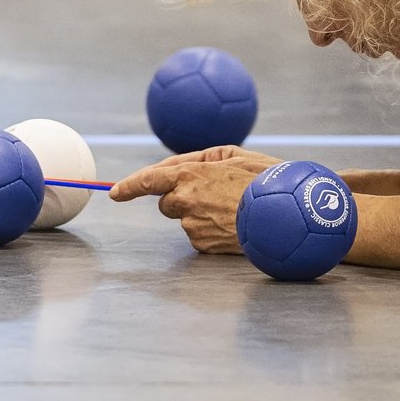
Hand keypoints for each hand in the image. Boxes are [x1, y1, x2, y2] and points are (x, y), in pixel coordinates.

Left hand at [110, 146, 281, 254]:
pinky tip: (233, 224)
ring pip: (186, 219)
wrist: (285, 216)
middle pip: (168, 203)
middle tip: (214, 194)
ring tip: (232, 209)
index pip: (148, 180)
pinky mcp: (203, 245)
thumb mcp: (234, 155)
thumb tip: (178, 169)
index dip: (129, 186)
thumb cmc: (263, 179)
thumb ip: (199, 160)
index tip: (115, 193)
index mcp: (189, 175)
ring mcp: (193, 226)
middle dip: (182, 198)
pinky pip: (200, 235)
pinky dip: (211, 229)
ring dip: (201, 213)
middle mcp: (185, 202)